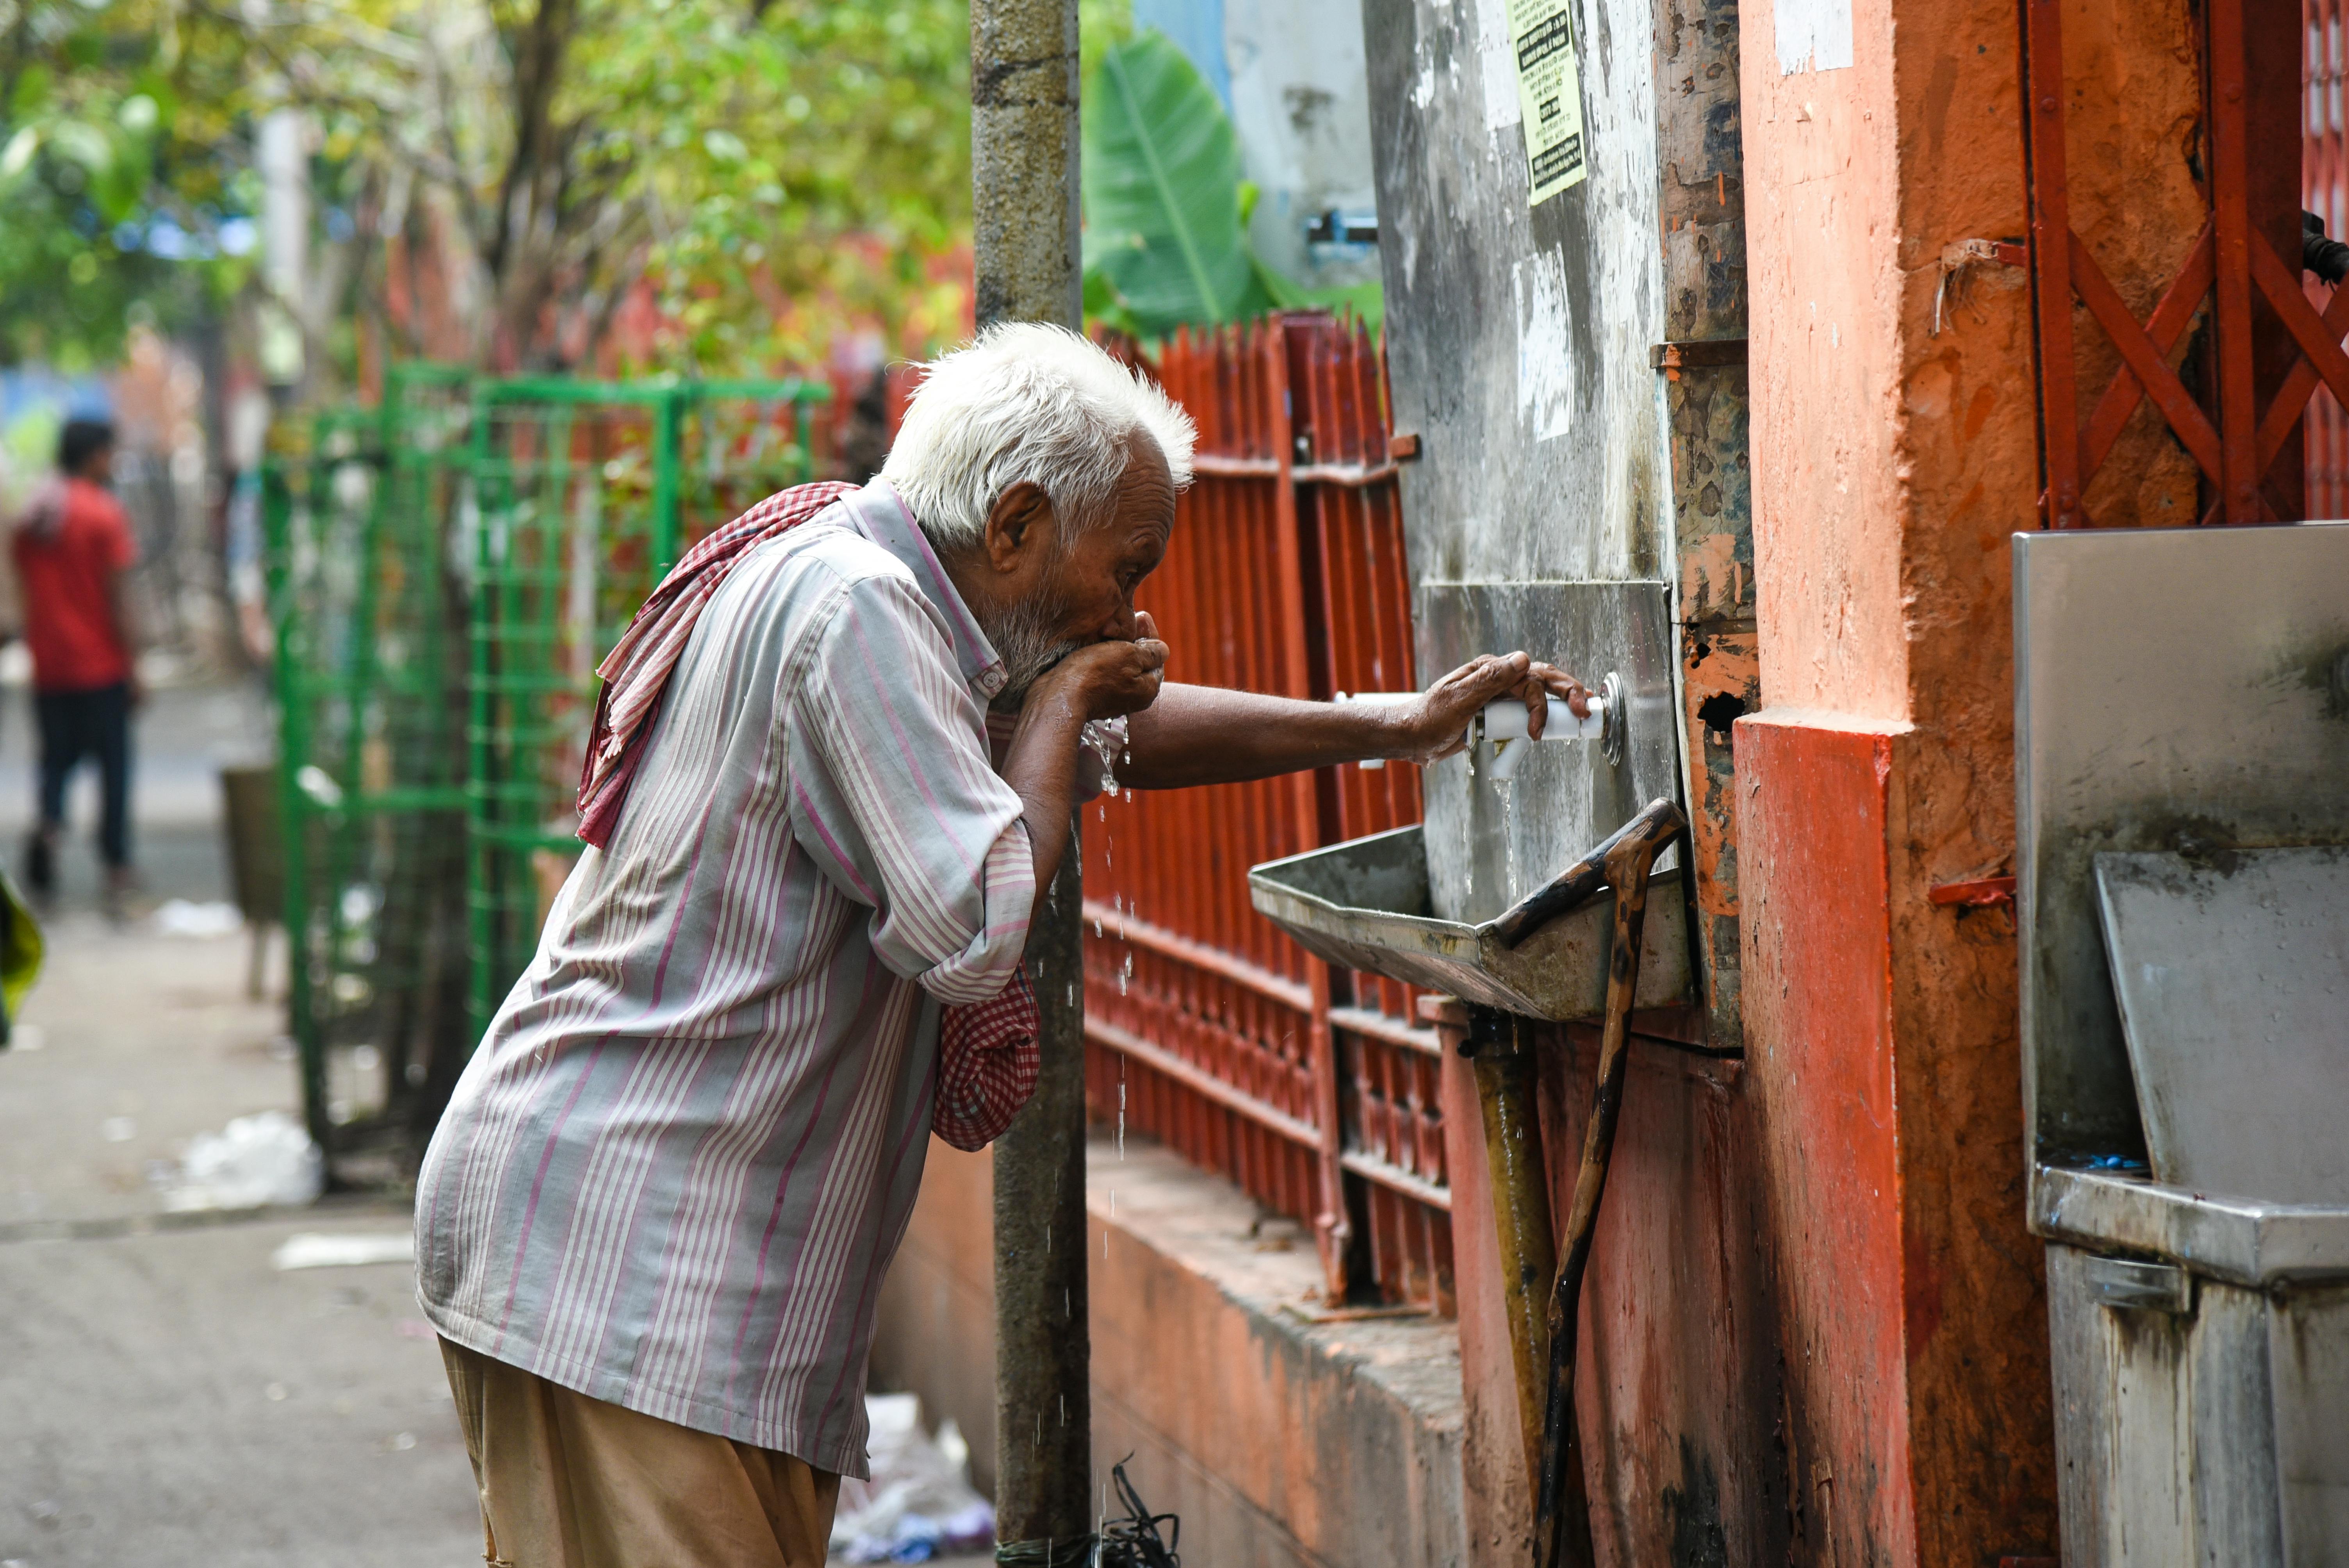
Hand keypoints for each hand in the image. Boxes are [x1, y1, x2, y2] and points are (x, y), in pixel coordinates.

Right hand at [1031, 611, 1167, 722]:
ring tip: (1104, 630)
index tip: (1140, 615)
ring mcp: (1112, 697)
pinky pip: (1102, 670)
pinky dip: (1099, 657)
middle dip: (1131, 639)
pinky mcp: (1092, 694)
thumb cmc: (1094, 673)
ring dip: (1113, 646)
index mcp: (1148, 689)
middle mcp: (1133, 697)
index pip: (1157, 656)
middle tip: (1119, 621)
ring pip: (1119, 664)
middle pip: (1138, 661)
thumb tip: (1163, 649)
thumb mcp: (1130, 655)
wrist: (1056, 696)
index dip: (1149, 634)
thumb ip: (1150, 651)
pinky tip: (1091, 645)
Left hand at [1395, 653, 1591, 761]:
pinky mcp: (1497, 712)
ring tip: (1578, 712)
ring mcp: (1498, 695)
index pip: (1528, 679)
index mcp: (1488, 670)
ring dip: (1559, 701)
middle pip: (1540, 679)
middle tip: (1583, 711)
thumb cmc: (1427, 719)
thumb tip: (1521, 659)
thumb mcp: (1457, 700)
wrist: (1412, 738)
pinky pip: (1526, 710)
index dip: (1540, 702)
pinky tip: (1553, 723)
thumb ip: (1489, 680)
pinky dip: (1543, 715)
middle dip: (1565, 692)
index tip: (1539, 730)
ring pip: (1538, 692)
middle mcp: (1496, 679)